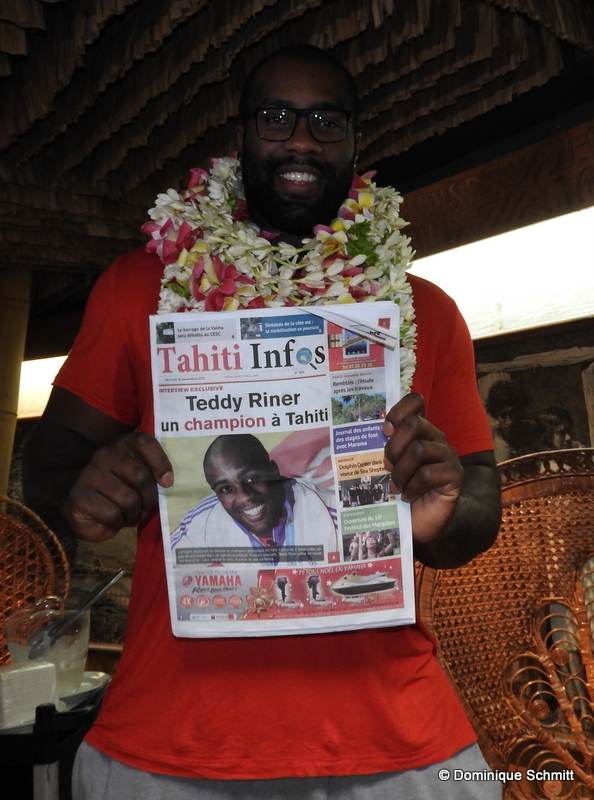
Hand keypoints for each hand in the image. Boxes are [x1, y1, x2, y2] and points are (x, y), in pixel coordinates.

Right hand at [66, 432, 173, 541]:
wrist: (90, 512)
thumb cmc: (125, 492)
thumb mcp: (143, 479)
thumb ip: (156, 474)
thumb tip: (167, 481)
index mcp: (124, 444)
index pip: (145, 442)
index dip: (160, 463)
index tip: (167, 482)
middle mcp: (105, 454)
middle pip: (140, 476)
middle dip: (149, 498)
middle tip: (145, 505)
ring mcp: (90, 474)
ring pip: (128, 499)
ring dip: (134, 514)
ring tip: (130, 514)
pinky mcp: (79, 496)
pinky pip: (112, 514)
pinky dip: (118, 522)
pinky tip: (115, 519)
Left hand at [383, 393, 463, 544]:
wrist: (418, 523)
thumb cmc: (399, 491)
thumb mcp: (387, 466)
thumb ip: (382, 448)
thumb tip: (363, 436)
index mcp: (419, 430)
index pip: (415, 402)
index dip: (399, 411)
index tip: (385, 430)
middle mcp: (435, 437)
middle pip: (414, 424)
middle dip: (394, 447)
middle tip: (387, 467)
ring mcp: (447, 455)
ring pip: (419, 449)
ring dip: (401, 471)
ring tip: (395, 486)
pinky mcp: (455, 475)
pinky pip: (428, 474)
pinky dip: (412, 487)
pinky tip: (408, 497)